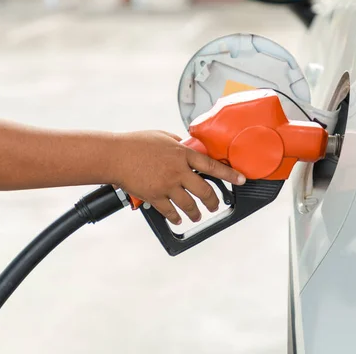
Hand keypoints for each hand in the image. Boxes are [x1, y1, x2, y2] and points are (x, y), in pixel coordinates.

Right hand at [113, 130, 245, 224]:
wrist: (115, 156)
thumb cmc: (136, 143)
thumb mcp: (162, 136)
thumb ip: (178, 143)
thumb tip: (189, 147)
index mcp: (182, 153)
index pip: (211, 165)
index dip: (229, 174)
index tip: (241, 180)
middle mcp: (178, 170)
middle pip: (204, 190)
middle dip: (213, 201)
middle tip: (215, 205)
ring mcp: (167, 185)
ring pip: (189, 205)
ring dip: (196, 213)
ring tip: (198, 215)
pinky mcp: (155, 196)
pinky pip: (170, 212)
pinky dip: (175, 217)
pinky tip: (178, 219)